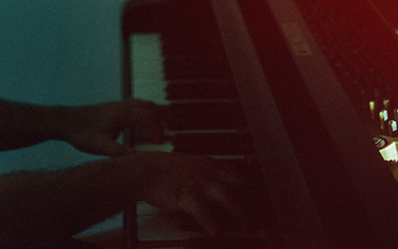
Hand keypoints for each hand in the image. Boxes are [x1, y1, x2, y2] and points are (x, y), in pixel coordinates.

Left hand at [56, 99, 163, 156]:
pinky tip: (136, 125)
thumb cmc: (82, 133)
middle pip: (150, 107)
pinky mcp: (111, 108)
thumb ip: (121, 152)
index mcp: (124, 113)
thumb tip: (140, 161)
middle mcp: (122, 106)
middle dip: (160, 119)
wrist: (64, 121)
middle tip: (164, 134)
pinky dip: (142, 112)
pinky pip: (133, 106)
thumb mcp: (102, 146)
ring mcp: (116, 105)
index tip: (157, 144)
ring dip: (152, 114)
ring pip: (141, 104)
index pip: (150, 118)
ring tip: (156, 128)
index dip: (158, 130)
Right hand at [133, 151, 249, 235]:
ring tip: (244, 225)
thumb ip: (201, 172)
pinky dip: (213, 225)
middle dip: (249, 199)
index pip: (235, 173)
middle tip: (254, 213)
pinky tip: (217, 234)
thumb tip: (213, 185)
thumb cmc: (161, 169)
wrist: (142, 170)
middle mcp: (206, 171)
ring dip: (238, 212)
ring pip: (227, 197)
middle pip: (238, 184)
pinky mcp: (186, 196)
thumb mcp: (186, 164)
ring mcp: (198, 183)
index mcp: (207, 163)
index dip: (247, 186)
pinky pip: (205, 212)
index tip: (254, 196)